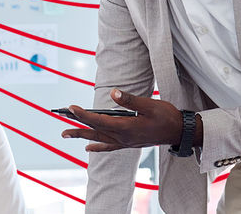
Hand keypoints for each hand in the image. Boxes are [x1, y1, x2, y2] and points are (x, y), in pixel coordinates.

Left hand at [61, 89, 183, 151]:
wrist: (179, 132)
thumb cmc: (166, 116)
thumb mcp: (149, 104)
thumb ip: (129, 100)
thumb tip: (113, 93)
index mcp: (126, 126)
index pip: (99, 120)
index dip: (83, 114)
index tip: (71, 108)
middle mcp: (123, 137)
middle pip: (95, 132)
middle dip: (77, 128)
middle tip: (61, 129)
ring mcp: (125, 142)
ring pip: (99, 139)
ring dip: (83, 137)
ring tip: (68, 135)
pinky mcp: (129, 144)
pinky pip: (109, 146)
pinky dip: (98, 147)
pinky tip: (88, 147)